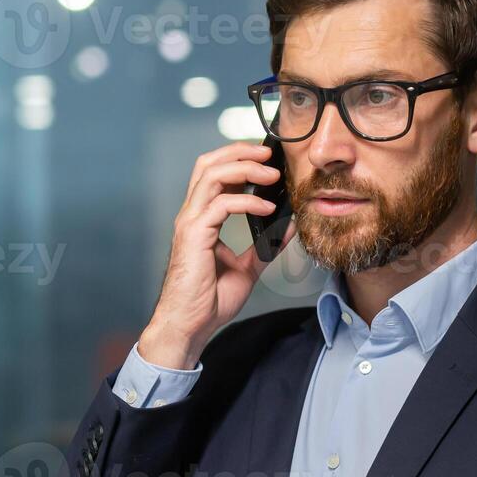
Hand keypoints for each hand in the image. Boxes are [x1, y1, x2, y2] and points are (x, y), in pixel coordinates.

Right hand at [138, 141, 294, 369]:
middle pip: (209, 163)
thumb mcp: (246, 269)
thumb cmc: (208, 300)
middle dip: (240, 151)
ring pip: (212, 175)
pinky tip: (266, 209)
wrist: (189, 325)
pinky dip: (247, 201)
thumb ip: (265, 247)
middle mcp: (192, 215)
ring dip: (245, 168)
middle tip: (269, 153)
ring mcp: (190, 223)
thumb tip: (287, 227)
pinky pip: (221, 204)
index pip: (214, 173)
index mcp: (201, 219)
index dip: (238, 159)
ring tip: (271, 174)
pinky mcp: (194, 235)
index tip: (266, 158)